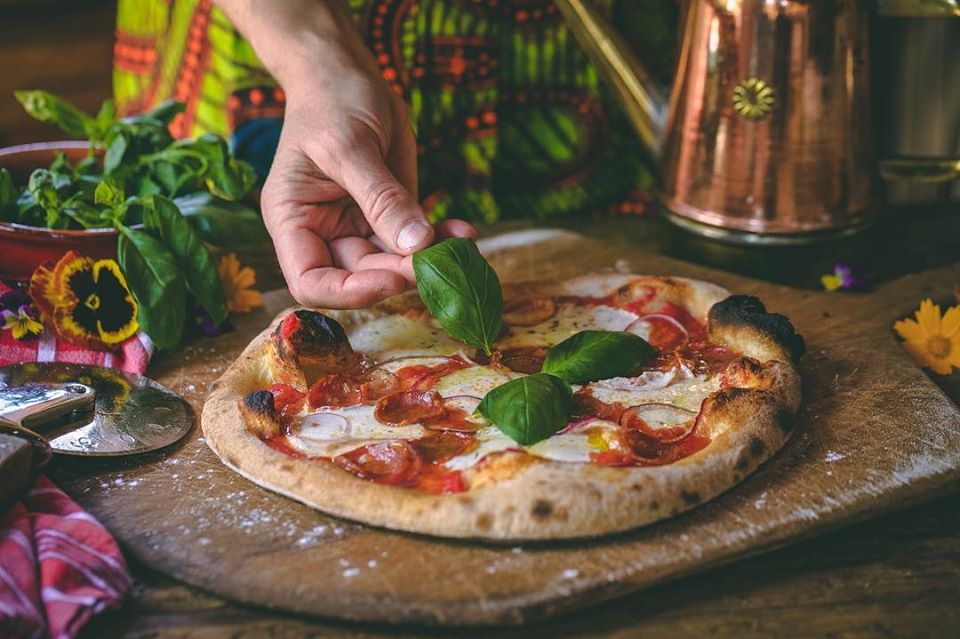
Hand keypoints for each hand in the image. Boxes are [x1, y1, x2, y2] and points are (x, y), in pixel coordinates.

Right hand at [217, 0, 474, 307]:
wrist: (347, 72)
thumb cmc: (331, 100)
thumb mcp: (351, 146)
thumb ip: (381, 198)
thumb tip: (416, 244)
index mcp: (293, 221)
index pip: (311, 281)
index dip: (349, 291)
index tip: (392, 277)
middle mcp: (323, 232)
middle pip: (360, 275)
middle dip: (400, 271)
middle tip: (438, 259)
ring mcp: (358, 226)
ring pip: (394, 262)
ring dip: (428, 259)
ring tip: (460, 245)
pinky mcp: (391, 215)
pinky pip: (416, 239)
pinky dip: (440, 239)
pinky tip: (463, 232)